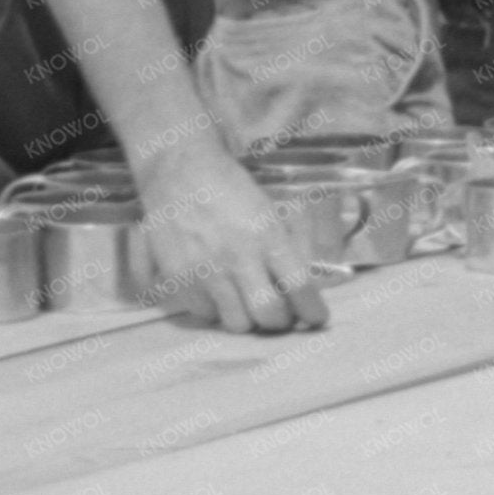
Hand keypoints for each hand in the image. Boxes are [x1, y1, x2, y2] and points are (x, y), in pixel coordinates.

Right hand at [133, 148, 331, 334]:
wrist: (181, 171)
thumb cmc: (232, 189)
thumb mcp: (270, 212)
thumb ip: (286, 249)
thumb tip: (303, 287)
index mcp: (267, 237)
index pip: (299, 287)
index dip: (312, 310)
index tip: (317, 317)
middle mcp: (237, 258)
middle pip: (268, 315)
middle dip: (280, 322)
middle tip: (281, 315)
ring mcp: (205, 271)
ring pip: (236, 323)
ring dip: (247, 318)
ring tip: (247, 303)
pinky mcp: (177, 277)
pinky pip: (203, 314)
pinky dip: (215, 309)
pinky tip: (218, 292)